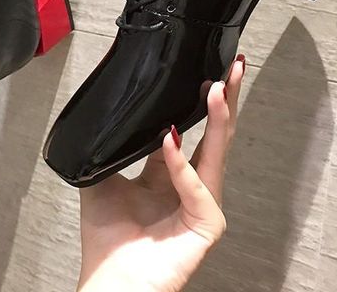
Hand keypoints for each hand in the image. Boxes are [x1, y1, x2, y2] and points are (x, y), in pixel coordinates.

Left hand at [77, 55, 244, 291]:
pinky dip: (181, 164)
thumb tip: (113, 111)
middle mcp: (189, 185)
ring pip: (216, 153)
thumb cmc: (107, 240)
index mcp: (168, 174)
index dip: (200, 102)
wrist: (109, 283)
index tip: (206, 73)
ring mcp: (202, 203)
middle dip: (225, 98)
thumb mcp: (103, 179)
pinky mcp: (206, 224)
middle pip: (214, 134)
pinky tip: (170, 141)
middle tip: (233, 67)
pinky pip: (195, 187)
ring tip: (217, 88)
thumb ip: (112, 147)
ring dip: (217, 119)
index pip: (192, 130)